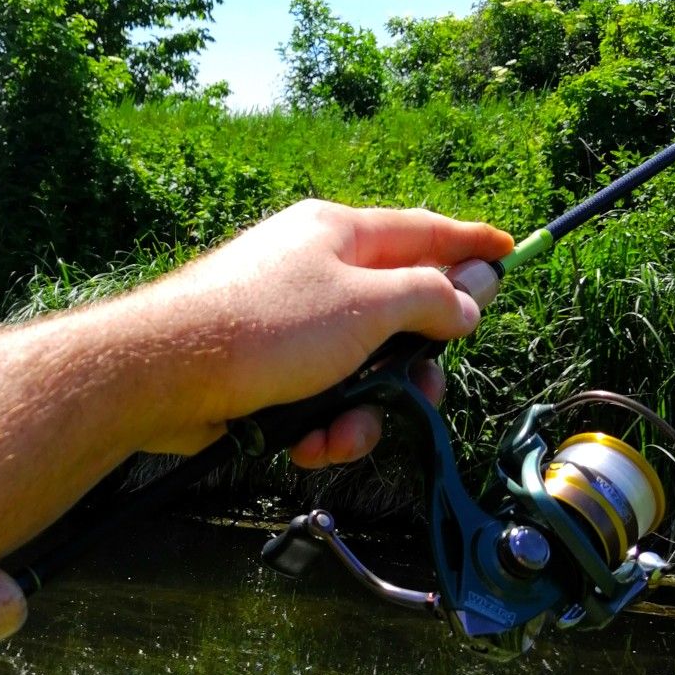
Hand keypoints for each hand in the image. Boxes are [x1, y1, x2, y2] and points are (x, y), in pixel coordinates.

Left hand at [130, 199, 512, 460]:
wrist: (165, 372)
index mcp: (340, 234)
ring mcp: (289, 321)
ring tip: (339, 435)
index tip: (509, 254)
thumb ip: (428, 299)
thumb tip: (467, 299)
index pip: (424, 231)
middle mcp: (315, 270)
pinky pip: (319, 394)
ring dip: (363, 411)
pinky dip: (321, 422)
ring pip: (361, 368)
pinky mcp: (266, 368)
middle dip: (412, 368)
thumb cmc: (266, 327)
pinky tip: (305, 443)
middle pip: (398, 314)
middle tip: (421, 396)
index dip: (470, 245)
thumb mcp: (367, 307)